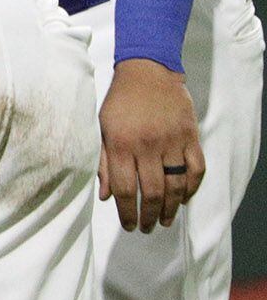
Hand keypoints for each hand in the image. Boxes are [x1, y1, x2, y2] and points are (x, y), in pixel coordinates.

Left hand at [98, 59, 204, 231]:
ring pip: (176, 186)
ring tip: (166, 221)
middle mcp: (148, 145)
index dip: (127, 212)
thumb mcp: (101, 128)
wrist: (147, 71)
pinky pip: (196, 169)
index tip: (129, 225)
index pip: (126, 189)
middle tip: (147, 228)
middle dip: (150, 216)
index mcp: (121, 144)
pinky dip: (192, 188)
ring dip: (172, 208)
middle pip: (153, 192)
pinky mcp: (191, 136)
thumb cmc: (119, 102)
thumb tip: (106, 197)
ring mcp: (172, 141)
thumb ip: (103, 162)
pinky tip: (184, 199)